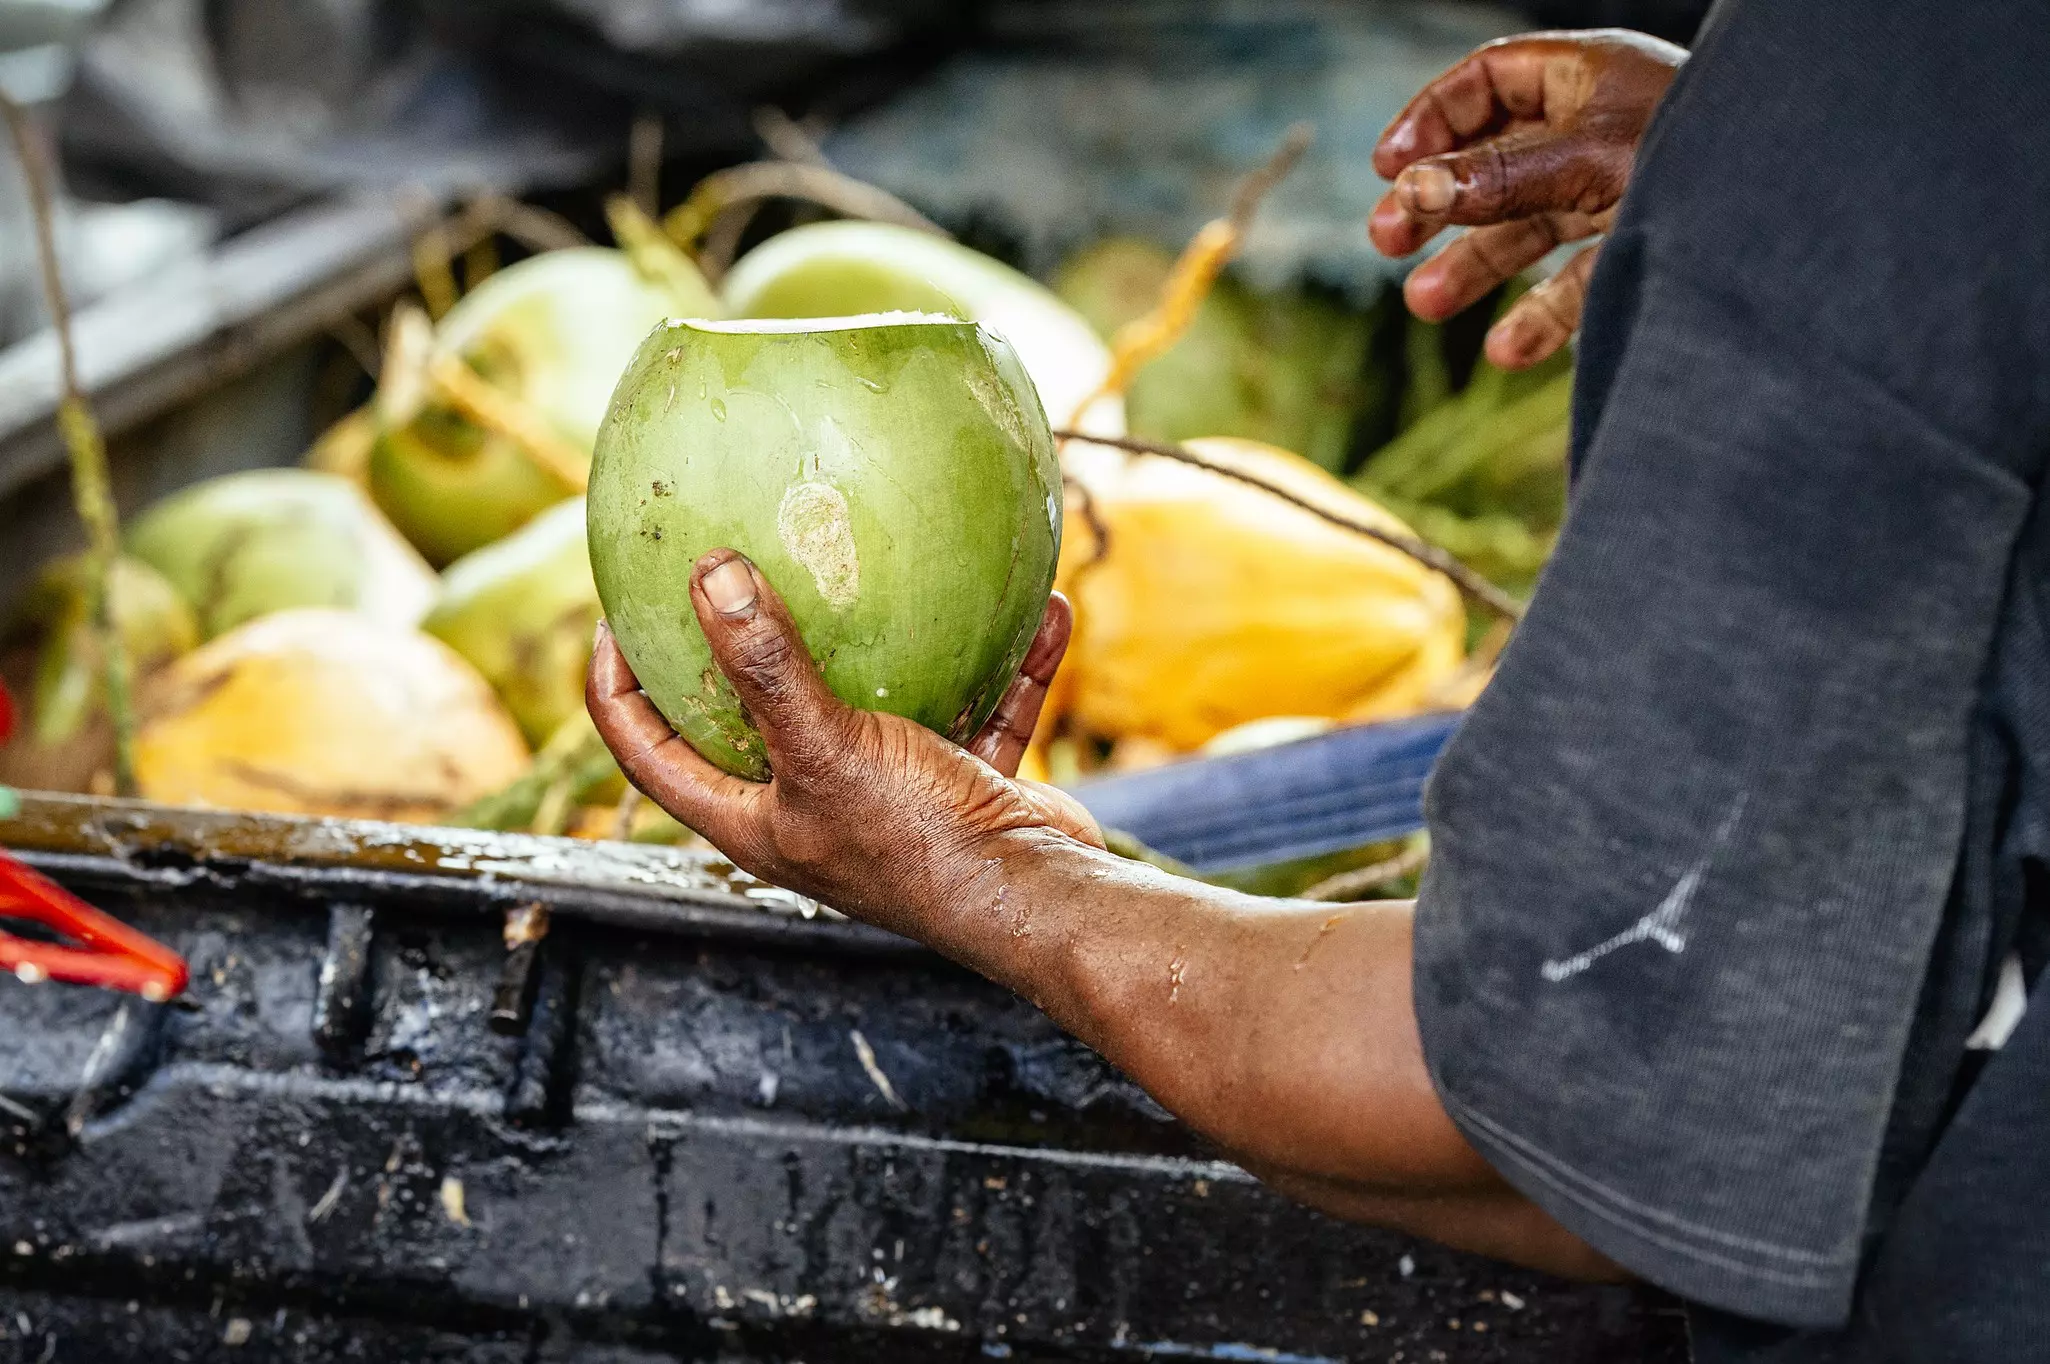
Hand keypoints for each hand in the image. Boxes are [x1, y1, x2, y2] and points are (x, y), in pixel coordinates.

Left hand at [589, 555, 1610, 1280]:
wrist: (1042, 902)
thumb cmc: (918, 847)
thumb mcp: (829, 748)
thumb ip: (768, 666)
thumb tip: (710, 575)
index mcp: (753, 815)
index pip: (647, 747)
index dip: (614, 683)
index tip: (611, 609)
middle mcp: (813, 805)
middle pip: (753, 716)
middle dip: (744, 641)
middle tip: (736, 558)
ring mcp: (890, 795)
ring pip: (875, 702)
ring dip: (895, 642)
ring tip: (890, 566)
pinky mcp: (963, 787)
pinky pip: (977, 708)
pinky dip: (1005, 665)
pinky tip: (1039, 608)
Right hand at [1369, 29, 1684, 368]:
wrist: (1812, 219)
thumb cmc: (1709, 156)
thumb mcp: (1587, 159)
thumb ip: (1498, 177)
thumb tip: (1410, 190)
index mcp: (1592, 76)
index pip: (1489, 81)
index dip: (1430, 120)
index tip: (1387, 168)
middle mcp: (1602, 131)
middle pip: (1495, 159)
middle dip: (1439, 203)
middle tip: (1383, 242)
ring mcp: (1622, 192)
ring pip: (1529, 226)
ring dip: (1473, 265)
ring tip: (1424, 304)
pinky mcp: (1645, 252)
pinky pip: (1578, 281)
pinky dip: (1540, 315)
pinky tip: (1505, 350)